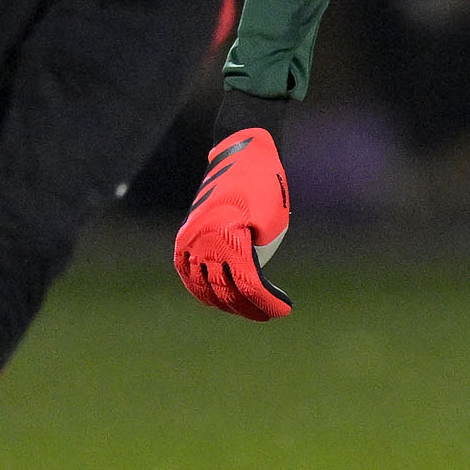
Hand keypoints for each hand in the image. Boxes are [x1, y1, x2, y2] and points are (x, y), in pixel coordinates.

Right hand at [172, 128, 293, 319]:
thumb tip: (249, 288)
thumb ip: (258, 258)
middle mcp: (202, 241)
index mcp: (226, 237)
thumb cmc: (265, 186)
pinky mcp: (185, 237)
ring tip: (247, 309)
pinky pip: (189, 273)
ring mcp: (189, 240)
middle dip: (248, 307)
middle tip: (268, 314)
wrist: (241, 155)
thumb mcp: (272, 225)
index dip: (265, 303)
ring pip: (203, 286)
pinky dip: (202, 289)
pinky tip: (218, 299)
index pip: (246, 285)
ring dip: (225, 303)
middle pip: (224, 290)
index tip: (284, 311)